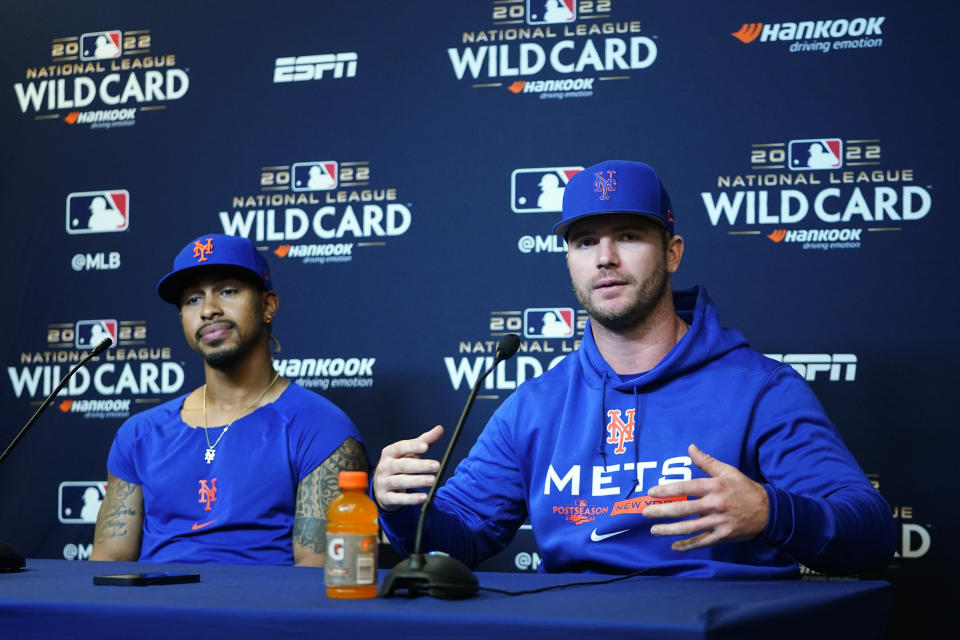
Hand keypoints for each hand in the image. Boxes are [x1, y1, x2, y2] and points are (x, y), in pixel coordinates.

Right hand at [373, 425, 443, 511]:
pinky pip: (398, 499)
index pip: (400, 447)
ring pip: (400, 481)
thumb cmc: (399, 466)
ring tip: (433, 480)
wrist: (381, 488)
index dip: (412, 447)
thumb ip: (424, 441)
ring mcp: (383, 483)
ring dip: (417, 481)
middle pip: (403, 465)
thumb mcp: (409, 453)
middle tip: (437, 465)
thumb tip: (440, 429)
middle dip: (420, 465)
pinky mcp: (385, 498)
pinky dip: (411, 499)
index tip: (426, 447)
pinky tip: (424, 497)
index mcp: (389, 453)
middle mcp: (384, 467)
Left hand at [643, 443, 768, 551]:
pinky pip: (702, 542)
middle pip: (683, 509)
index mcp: (714, 487)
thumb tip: (690, 447)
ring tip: (654, 530)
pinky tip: (674, 546)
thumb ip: (706, 462)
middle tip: (645, 512)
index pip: (685, 488)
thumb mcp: (728, 471)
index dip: (666, 490)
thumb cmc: (744, 489)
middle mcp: (715, 504)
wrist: (769, 511)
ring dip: (669, 530)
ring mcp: (719, 522)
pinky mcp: (723, 536)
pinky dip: (688, 546)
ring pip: (689, 528)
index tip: (651, 493)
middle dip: (662, 511)